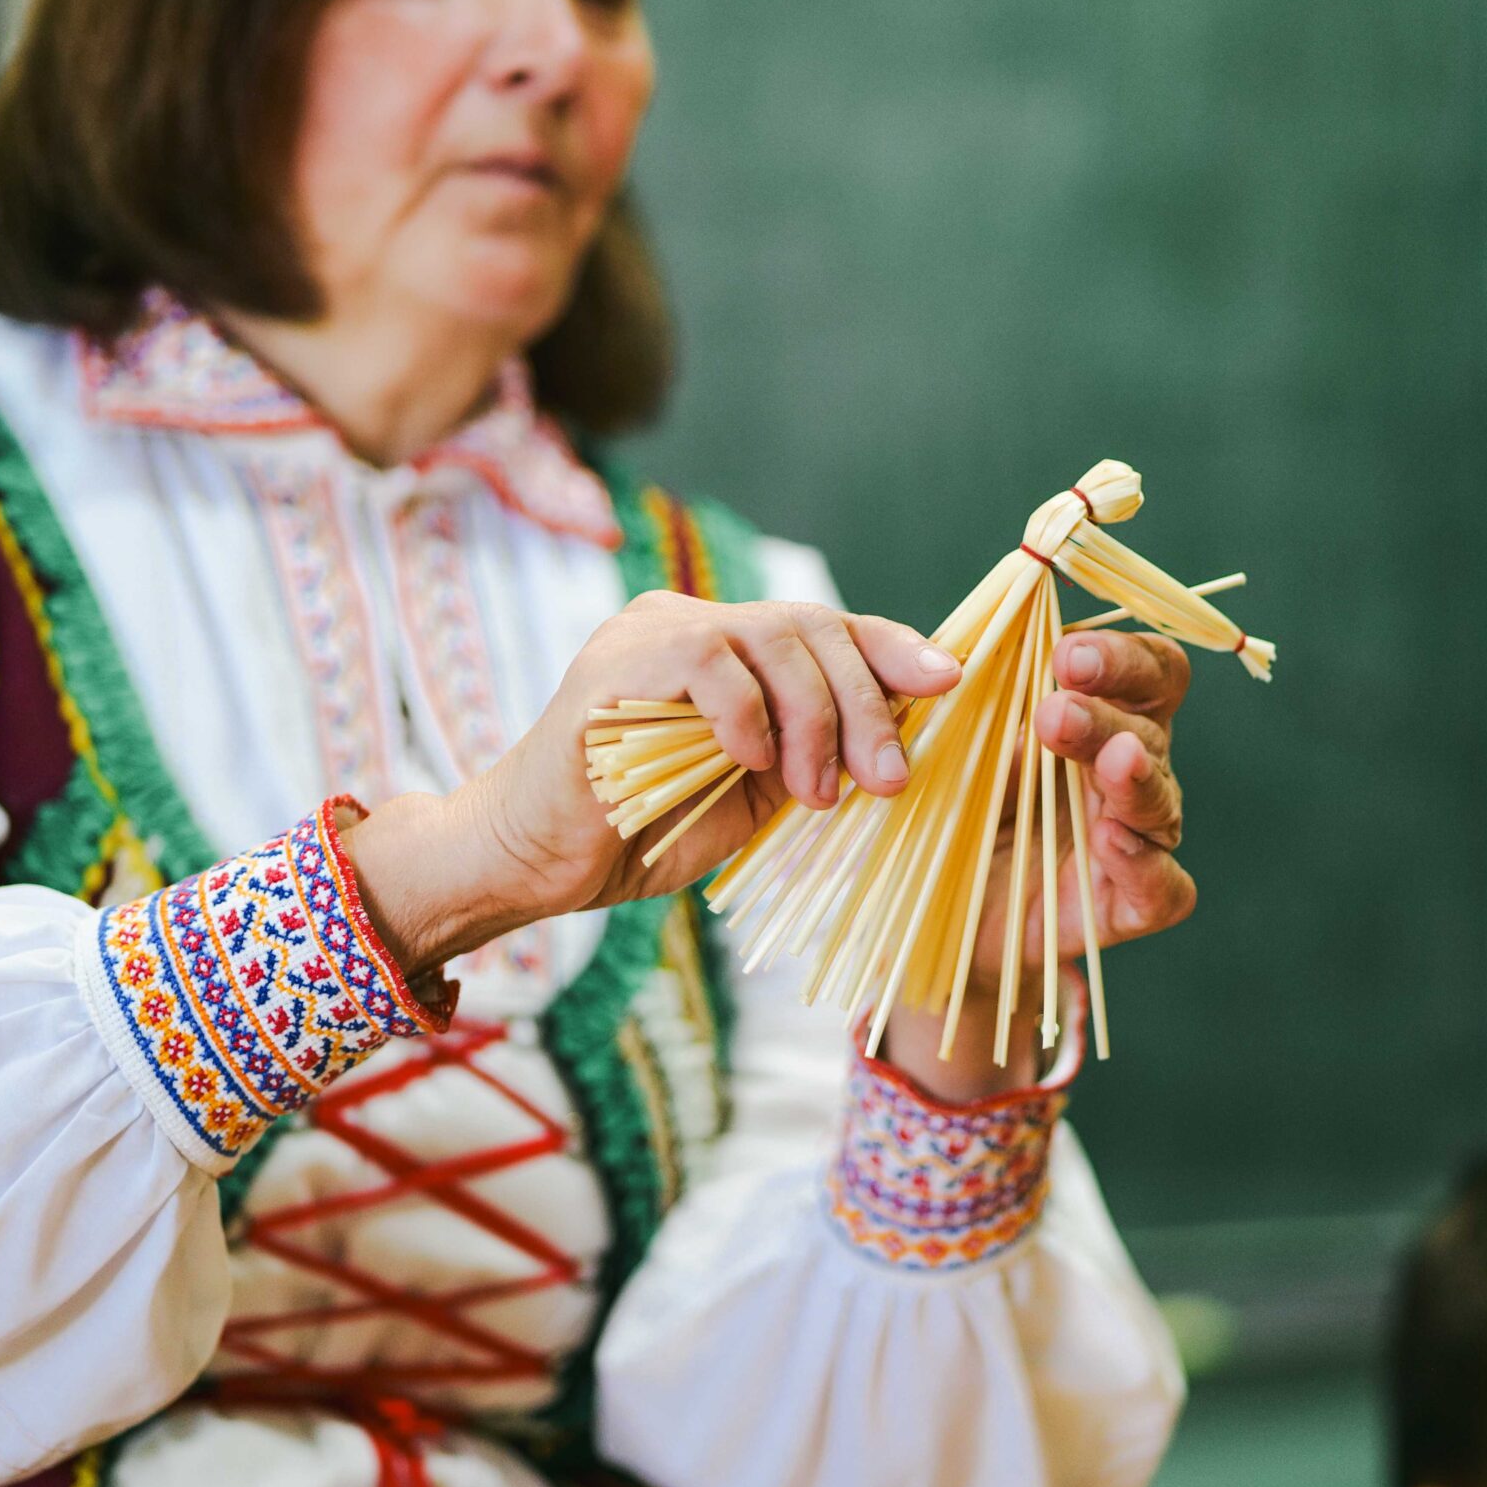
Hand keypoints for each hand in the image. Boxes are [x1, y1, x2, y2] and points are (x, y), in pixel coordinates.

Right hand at [346, 591, 961, 975]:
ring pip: (767, 636)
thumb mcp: (753, 795)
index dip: (893, 648)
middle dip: (866, 702)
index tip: (951, 683)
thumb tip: (902, 740)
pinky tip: (749, 764)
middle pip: (810, 625)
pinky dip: (745, 713)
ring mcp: (647, 634)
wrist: (535, 863)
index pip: (825, 627)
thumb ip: (811, 755)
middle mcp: (687, 623)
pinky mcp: (613, 664)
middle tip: (888, 778)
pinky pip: (707, 661)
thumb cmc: (641, 833)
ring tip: (817, 791)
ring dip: (814, 719)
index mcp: (725, 649)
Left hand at [884, 629, 1197, 1097]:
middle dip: (1106, 713)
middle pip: (1151, 728)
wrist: (929, 908)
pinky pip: (1164, 888)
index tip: (1066, 654)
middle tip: (1055, 711)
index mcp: (1100, 715)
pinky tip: (1111, 839)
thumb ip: (946, 694)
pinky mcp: (1125, 906)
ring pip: (1162, 800)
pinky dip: (1145, 862)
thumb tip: (946, 661)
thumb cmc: (945, 804)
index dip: (1121, 655)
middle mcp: (1127, 771)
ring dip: (1134, 776)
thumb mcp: (936, 739)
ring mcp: (1132, 838)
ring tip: (1111, 761)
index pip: (1143, 669)